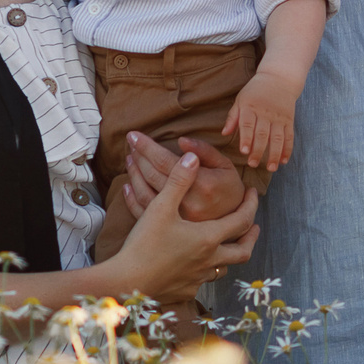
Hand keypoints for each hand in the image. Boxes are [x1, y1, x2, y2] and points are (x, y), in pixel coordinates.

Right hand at [109, 144, 260, 303]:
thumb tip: (193, 157)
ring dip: (229, 256)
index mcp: (208, 237)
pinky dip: (205, 272)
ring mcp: (198, 278)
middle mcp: (209, 260)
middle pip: (242, 251)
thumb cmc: (145, 244)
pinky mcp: (185, 290)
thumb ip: (179, 180)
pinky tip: (196, 267)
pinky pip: (202, 281)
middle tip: (254, 227)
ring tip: (226, 246)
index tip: (253, 194)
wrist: (128, 282)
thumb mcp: (161, 207)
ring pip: (223, 268)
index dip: (250, 205)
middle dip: (251, 237)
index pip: (242, 220)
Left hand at [122, 131, 243, 221]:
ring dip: (134, 174)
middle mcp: (187, 202)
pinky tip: (127, 186)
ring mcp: (178, 218)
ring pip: (145, 193)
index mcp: (202, 184)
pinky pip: (145, 212)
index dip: (147, 147)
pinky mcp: (171, 227)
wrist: (235, 222)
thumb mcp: (225, 166)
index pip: (166, 161)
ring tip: (130, 159)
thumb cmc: (229, 190)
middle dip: (138, 157)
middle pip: (153, 175)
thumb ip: (205, 151)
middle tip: (130, 143)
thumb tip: (181, 141)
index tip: (134, 135)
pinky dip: (132, 198)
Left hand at [220, 70, 297, 171]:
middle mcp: (266, 113)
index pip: (248, 124)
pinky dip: (288, 149)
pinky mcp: (289, 120)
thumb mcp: (241, 99)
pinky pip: (289, 136)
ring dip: (275, 154)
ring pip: (278, 138)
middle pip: (263, 134)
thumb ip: (233, 117)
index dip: (246, 138)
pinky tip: (284, 160)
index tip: (243, 151)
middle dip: (258, 150)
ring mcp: (279, 117)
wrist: (279, 78)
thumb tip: (224, 133)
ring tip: (271, 168)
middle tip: (253, 164)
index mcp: (251, 107)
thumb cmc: (255, 91)